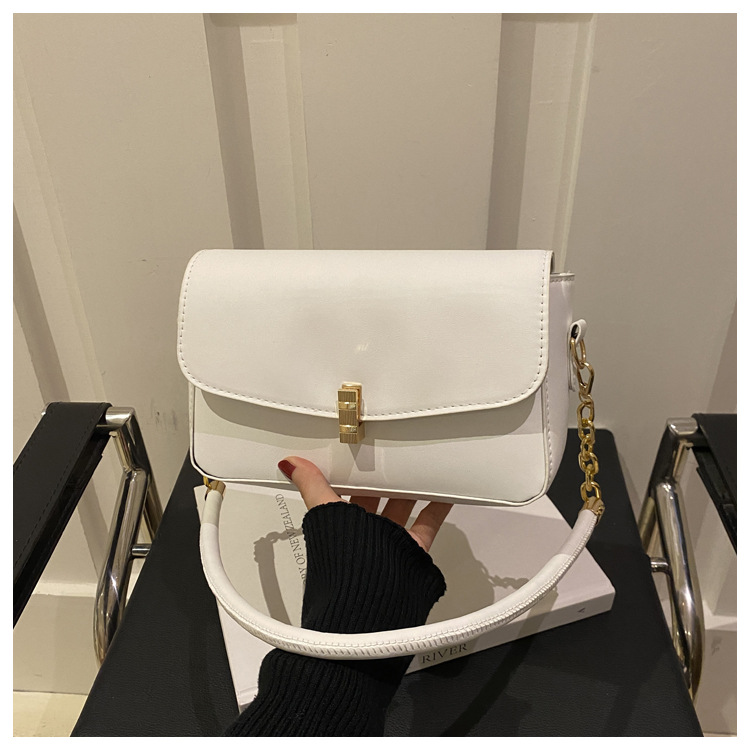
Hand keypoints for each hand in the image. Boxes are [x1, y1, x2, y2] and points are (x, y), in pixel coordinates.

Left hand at [277, 457, 450, 552]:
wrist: (372, 603)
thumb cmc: (343, 568)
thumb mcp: (325, 513)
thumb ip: (312, 486)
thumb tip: (289, 465)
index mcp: (340, 526)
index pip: (345, 492)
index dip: (352, 474)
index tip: (359, 452)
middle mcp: (364, 535)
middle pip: (376, 498)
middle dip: (383, 478)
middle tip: (392, 454)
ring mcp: (389, 543)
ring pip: (401, 508)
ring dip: (410, 489)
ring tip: (418, 467)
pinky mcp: (411, 550)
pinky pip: (426, 523)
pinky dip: (436, 507)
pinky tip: (443, 492)